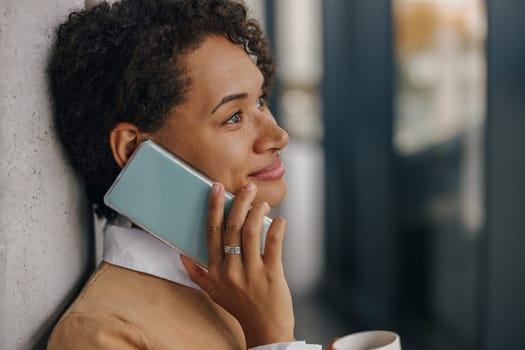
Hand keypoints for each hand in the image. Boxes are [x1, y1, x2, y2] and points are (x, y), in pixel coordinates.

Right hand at [181, 182, 294, 347]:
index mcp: (215, 271)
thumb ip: (198, 274)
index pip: (212, 232)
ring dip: (258, 212)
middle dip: (239, 203)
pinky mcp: (272, 275)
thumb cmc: (241, 308)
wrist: (265, 330)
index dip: (214, 208)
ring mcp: (251, 273)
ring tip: (263, 203)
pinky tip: (280, 220)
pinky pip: (274, 244)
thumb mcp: (214, 293)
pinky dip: (277, 228)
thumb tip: (182, 257)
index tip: (217, 189)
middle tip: (247, 188)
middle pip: (232, 227)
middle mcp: (230, 270)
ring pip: (251, 232)